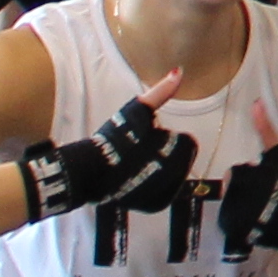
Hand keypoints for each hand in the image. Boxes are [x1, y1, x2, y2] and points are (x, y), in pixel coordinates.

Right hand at [12, 93, 198, 222]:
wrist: (91, 170)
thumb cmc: (115, 137)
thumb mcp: (137, 109)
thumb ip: (161, 92)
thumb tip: (179, 71)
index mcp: (175, 145)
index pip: (187, 143)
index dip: (167, 140)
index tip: (147, 141)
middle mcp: (175, 171)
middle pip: (183, 161)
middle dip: (167, 156)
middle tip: (141, 155)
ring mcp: (166, 190)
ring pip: (177, 178)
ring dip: (164, 172)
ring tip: (140, 167)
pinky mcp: (157, 204)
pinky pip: (167, 194)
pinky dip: (158, 189)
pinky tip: (142, 180)